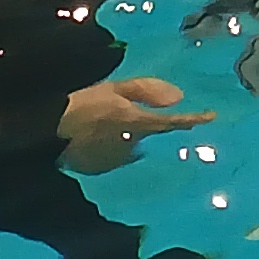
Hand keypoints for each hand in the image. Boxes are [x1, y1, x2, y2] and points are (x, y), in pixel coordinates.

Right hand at [59, 76, 214, 172]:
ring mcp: (119, 160)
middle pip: (146, 133)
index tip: (211, 117)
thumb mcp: (113, 88)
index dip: (194, 119)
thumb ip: (147, 91)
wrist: (46, 132)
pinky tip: (88, 139)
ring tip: (94, 125)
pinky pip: (113, 156)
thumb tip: (179, 97)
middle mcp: (133, 144)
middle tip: (109, 112)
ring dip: (121, 136)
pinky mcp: (104, 170)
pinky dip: (107, 148)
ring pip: (129, 145)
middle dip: (137, 124)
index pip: (173, 122)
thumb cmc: (80, 104)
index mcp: (137, 121)